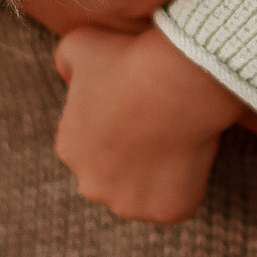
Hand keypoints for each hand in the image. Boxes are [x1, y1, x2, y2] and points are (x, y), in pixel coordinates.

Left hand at [50, 17, 245, 224]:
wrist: (175, 80)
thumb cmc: (128, 59)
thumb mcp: (79, 44)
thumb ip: (64, 61)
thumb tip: (67, 75)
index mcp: (69, 149)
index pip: (91, 145)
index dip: (118, 128)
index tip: (138, 110)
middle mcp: (91, 185)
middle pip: (112, 177)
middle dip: (131, 160)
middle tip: (159, 128)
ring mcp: (129, 204)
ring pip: (143, 195)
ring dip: (157, 178)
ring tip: (177, 142)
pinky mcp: (166, 212)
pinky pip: (176, 204)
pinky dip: (187, 187)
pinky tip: (192, 158)